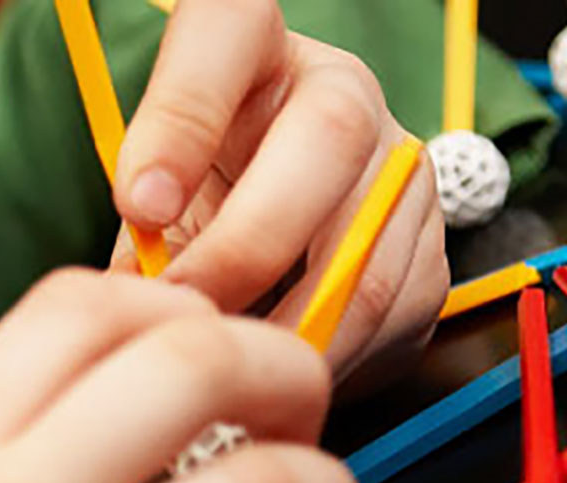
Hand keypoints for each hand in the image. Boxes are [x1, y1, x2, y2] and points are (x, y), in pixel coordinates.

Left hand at [114, 0, 447, 393]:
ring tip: (233, 361)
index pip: (228, 24)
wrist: (279, 215)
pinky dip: (335, 353)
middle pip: (329, 135)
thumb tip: (136, 301)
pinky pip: (395, 309)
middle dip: (251, 247)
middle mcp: (342, 86)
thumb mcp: (159, 190)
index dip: (182, 115)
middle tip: (194, 313)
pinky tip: (285, 365)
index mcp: (254, 45)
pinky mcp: (431, 238)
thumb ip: (147, 231)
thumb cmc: (206, 190)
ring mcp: (399, 161)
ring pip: (368, 244)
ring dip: (294, 325)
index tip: (140, 204)